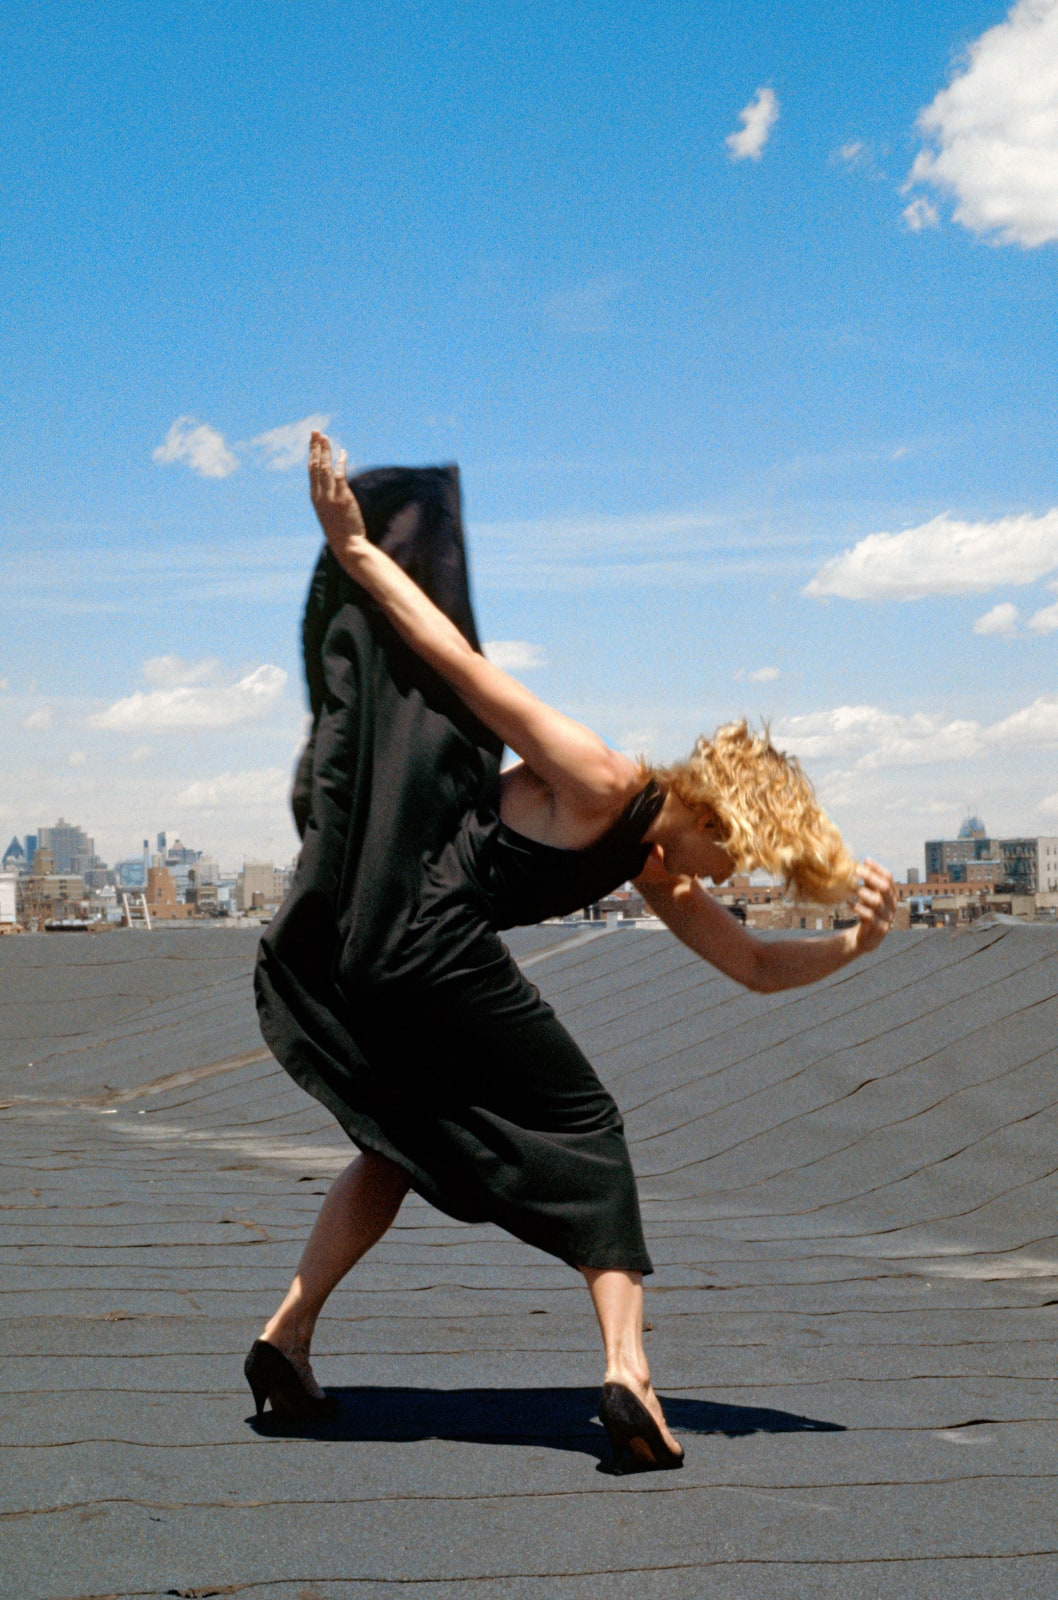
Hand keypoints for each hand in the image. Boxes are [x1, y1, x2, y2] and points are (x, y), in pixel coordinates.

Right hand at [308, 431, 367, 570]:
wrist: (346, 545)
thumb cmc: (340, 531)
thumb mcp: (330, 514)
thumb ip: (330, 499)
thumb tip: (334, 489)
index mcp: (315, 498)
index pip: (311, 471)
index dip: (312, 454)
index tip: (314, 442)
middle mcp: (320, 495)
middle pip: (315, 466)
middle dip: (315, 447)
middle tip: (316, 432)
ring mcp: (330, 496)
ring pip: (324, 468)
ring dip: (325, 451)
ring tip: (325, 437)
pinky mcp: (342, 498)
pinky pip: (339, 475)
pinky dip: (340, 462)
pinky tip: (342, 452)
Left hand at [852, 859, 896, 953]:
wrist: (866, 938)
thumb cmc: (867, 911)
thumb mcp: (869, 894)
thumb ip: (868, 881)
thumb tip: (862, 861)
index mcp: (892, 894)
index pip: (889, 877)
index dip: (877, 868)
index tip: (864, 860)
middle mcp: (892, 905)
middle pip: (884, 887)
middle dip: (871, 877)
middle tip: (855, 871)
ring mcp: (887, 918)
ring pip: (877, 902)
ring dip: (863, 892)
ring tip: (850, 887)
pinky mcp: (879, 929)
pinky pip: (869, 917)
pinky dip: (858, 908)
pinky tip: (848, 903)